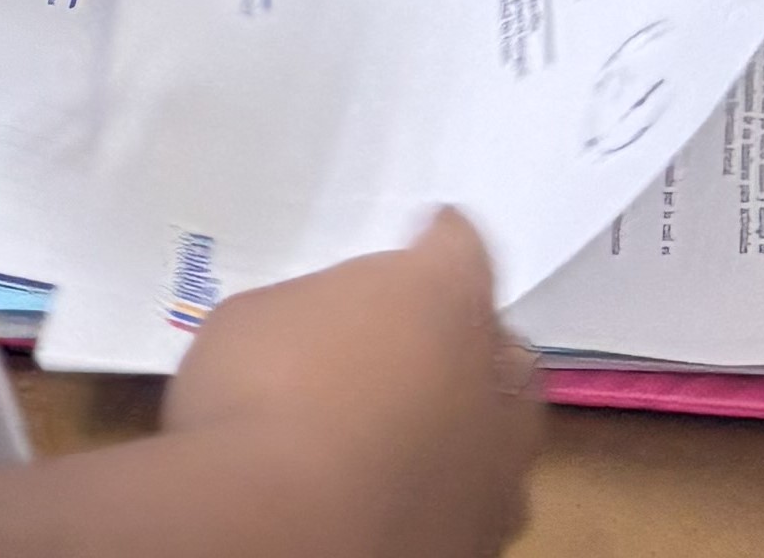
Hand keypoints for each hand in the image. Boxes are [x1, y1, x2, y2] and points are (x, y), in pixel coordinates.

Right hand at [163, 215, 534, 557]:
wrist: (276, 530)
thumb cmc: (261, 396)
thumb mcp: (265, 315)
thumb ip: (320, 317)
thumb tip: (327, 343)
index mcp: (443, 299)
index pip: (462, 248)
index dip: (438, 243)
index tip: (422, 238)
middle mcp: (495, 385)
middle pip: (503, 351)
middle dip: (466, 350)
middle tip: (410, 355)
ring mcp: (499, 477)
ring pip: (501, 442)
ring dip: (463, 433)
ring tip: (404, 441)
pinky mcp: (481, 548)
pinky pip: (470, 508)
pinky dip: (442, 498)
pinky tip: (393, 498)